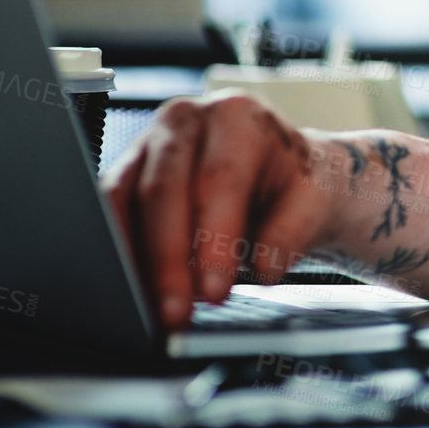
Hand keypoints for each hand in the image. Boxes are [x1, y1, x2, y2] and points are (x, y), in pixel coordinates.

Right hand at [102, 91, 337, 328]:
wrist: (287, 172)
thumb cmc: (300, 183)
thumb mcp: (318, 201)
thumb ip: (294, 231)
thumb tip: (264, 268)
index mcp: (237, 115)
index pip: (220, 180)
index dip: (213, 239)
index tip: (214, 291)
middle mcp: (186, 119)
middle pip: (164, 190)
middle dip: (167, 260)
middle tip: (176, 312)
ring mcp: (149, 142)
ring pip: (124, 201)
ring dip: (134, 261)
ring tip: (153, 310)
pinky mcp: (127, 171)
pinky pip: (110, 212)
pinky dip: (121, 254)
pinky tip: (135, 290)